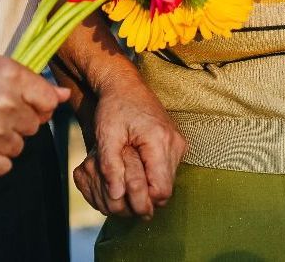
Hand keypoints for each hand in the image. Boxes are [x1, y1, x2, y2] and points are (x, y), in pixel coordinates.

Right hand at [0, 55, 69, 174]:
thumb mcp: (0, 68)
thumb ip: (35, 83)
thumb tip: (64, 95)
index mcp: (13, 77)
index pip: (49, 102)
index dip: (40, 106)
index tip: (26, 105)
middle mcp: (5, 104)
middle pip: (34, 126)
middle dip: (19, 122)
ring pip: (19, 147)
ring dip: (5, 141)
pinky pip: (4, 166)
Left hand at [73, 72, 185, 216]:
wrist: (125, 84)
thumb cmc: (114, 107)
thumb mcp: (106, 135)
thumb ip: (110, 166)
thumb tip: (116, 196)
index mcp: (159, 140)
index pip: (161, 190)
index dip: (142, 198)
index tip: (122, 193)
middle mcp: (175, 143)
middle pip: (166, 189)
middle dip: (144, 193)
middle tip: (121, 182)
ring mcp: (178, 142)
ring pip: (167, 181)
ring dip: (148, 183)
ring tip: (127, 169)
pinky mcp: (175, 143)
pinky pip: (167, 170)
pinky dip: (152, 173)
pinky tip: (135, 162)